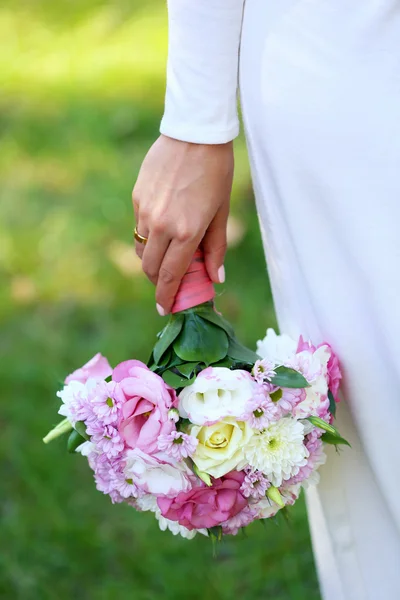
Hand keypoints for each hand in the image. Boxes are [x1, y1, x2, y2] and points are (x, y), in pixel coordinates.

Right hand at [132, 134, 233, 313]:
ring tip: (167, 254)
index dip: (166, 297)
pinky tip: (163, 226)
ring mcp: (146, 211)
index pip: (170, 276)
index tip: (164, 309)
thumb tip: (215, 278)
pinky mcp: (137, 197)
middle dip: (158, 281)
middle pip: (150, 268)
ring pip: (141, 249)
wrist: (194, 133)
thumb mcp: (221, 212)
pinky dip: (149, 236)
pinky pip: (138, 226)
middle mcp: (161, 225)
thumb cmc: (216, 173)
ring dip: (152, 259)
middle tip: (169, 283)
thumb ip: (216, 247)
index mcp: (186, 232)